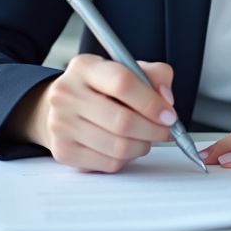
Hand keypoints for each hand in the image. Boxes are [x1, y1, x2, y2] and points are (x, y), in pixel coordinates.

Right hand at [5, 54, 176, 172]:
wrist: (62, 107)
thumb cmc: (100, 88)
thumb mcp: (126, 69)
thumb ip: (154, 75)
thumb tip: (166, 99)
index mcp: (84, 67)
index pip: (122, 83)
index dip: (152, 102)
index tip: (169, 114)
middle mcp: (66, 94)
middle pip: (122, 121)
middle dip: (153, 129)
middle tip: (165, 130)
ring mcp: (61, 125)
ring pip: (118, 147)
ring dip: (142, 145)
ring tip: (146, 138)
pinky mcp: (63, 151)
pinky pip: (109, 163)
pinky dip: (127, 158)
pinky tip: (127, 146)